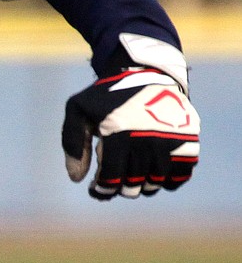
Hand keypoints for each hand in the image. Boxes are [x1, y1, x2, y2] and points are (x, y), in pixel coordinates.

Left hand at [61, 68, 199, 199]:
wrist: (146, 73)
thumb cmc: (107, 96)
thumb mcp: (78, 109)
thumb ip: (72, 143)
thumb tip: (77, 178)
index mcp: (119, 134)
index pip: (111, 178)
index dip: (102, 189)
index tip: (96, 189)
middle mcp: (147, 140)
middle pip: (133, 184)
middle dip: (120, 188)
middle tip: (115, 182)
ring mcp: (171, 142)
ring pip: (156, 182)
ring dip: (143, 186)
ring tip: (133, 178)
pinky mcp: (189, 141)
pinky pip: (181, 175)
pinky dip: (169, 182)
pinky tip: (156, 175)